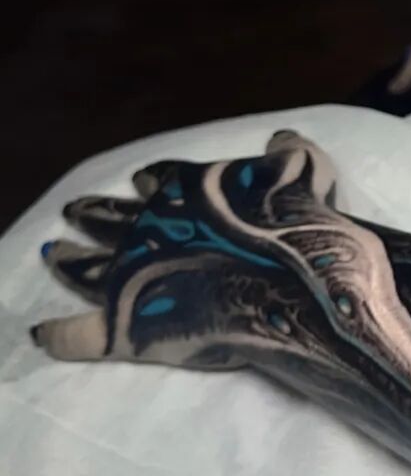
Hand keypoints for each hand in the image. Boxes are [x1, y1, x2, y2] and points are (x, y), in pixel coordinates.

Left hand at [31, 130, 342, 367]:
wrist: (290, 279)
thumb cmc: (297, 219)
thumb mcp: (303, 167)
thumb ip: (287, 152)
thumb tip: (280, 139)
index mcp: (185, 189)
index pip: (159, 181)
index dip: (150, 181)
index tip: (138, 179)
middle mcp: (149, 227)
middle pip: (111, 217)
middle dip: (92, 213)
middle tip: (72, 209)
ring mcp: (131, 274)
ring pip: (85, 265)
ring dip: (67, 259)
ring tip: (50, 252)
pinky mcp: (125, 325)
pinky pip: (80, 334)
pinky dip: (60, 335)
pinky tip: (42, 334)